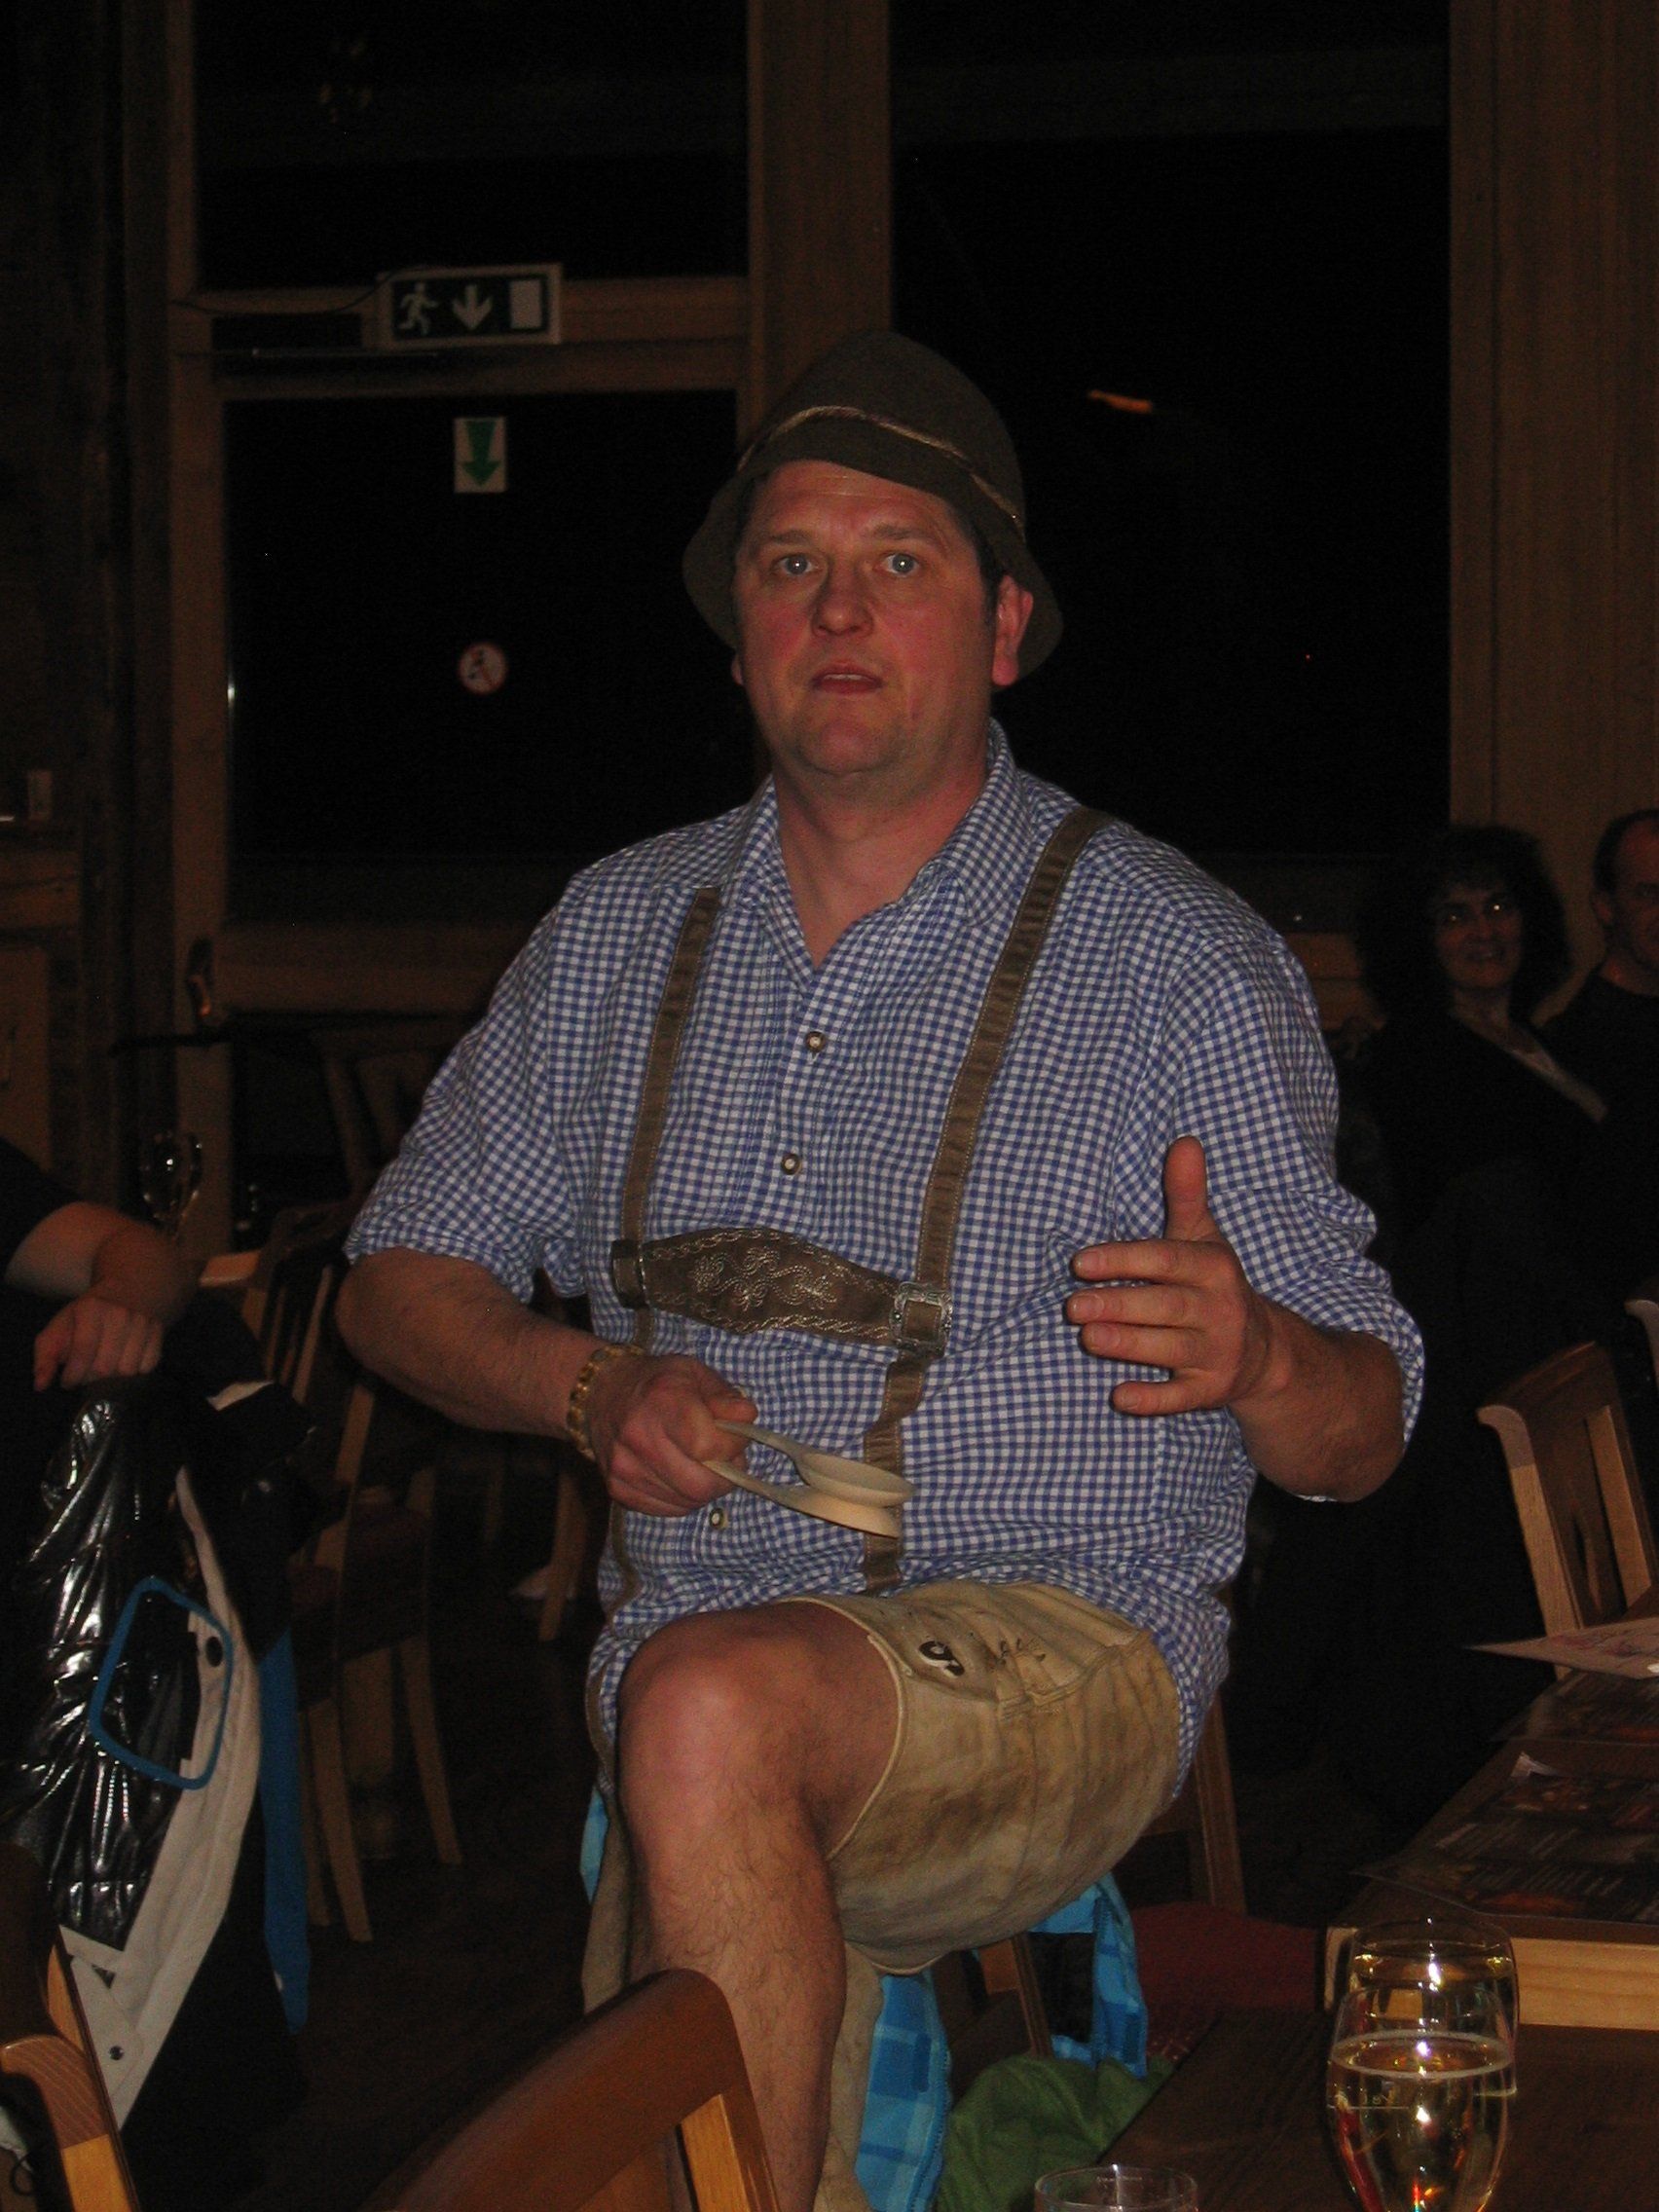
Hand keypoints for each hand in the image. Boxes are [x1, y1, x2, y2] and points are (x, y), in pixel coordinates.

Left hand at [33, 1293, 166, 1391]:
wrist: (126, 1292)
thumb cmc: (85, 1317)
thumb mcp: (58, 1330)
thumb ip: (44, 1358)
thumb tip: (41, 1385)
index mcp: (91, 1308)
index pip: (83, 1351)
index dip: (73, 1374)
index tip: (67, 1382)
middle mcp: (120, 1312)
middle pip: (106, 1367)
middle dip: (92, 1378)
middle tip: (86, 1373)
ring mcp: (142, 1321)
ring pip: (128, 1370)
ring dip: (114, 1377)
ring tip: (105, 1367)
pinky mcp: (158, 1330)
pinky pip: (148, 1366)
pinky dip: (135, 1370)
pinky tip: (124, 1361)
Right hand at [588, 1351, 757, 1516]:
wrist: (601, 1394)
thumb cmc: (657, 1382)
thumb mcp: (695, 1374)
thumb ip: (724, 1397)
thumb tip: (748, 1417)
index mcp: (663, 1402)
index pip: (709, 1446)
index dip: (733, 1446)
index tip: (736, 1436)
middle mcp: (640, 1438)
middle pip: (699, 1484)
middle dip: (725, 1477)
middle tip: (729, 1461)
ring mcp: (625, 1468)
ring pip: (686, 1502)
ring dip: (707, 1489)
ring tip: (706, 1466)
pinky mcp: (617, 1489)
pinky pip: (667, 1510)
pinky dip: (685, 1498)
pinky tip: (684, 1476)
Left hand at [1065, 1134, 1274, 1415]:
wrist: (1265, 1351)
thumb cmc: (1213, 1285)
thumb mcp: (1204, 1238)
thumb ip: (1187, 1194)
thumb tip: (1185, 1141)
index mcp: (1214, 1267)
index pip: (1166, 1260)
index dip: (1124, 1260)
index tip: (1080, 1262)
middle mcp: (1220, 1310)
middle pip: (1166, 1307)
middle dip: (1120, 1305)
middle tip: (1073, 1306)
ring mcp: (1217, 1353)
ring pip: (1169, 1349)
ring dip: (1128, 1345)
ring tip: (1087, 1338)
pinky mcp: (1210, 1391)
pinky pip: (1180, 1399)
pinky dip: (1152, 1399)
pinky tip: (1119, 1395)